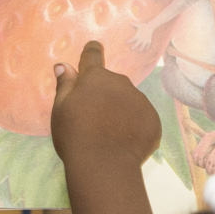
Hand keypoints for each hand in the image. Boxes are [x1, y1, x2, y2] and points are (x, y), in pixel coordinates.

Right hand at [51, 41, 159, 174]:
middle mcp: (121, 83)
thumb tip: (64, 65)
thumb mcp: (61, 109)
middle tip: (94, 118)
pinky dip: (134, 126)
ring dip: (121, 111)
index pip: (93, 55)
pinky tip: (124, 142)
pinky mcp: (153, 120)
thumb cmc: (75, 135)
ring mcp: (140, 100)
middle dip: (105, 94)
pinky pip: (142, 118)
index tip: (93, 49)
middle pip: (112, 83)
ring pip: (128, 101)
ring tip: (110, 134)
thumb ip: (65, 85)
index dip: (91, 52)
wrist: (105, 165)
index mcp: (96, 77)